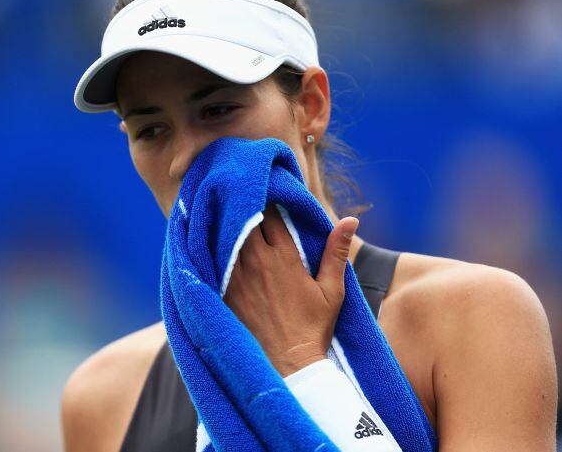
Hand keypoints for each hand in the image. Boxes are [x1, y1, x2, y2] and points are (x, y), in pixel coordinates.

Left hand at [222, 204, 358, 376]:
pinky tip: (210, 243)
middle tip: (242, 199)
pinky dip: (213, 249)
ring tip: (223, 215)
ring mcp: (237, 276)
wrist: (287, 364)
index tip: (267, 196)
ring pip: (225, 236)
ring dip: (227, 225)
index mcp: (284, 257)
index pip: (272, 216)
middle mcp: (258, 261)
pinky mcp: (223, 291)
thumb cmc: (312, 328)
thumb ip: (336, 252)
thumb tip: (351, 219)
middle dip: (245, 208)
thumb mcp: (332, 290)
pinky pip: (213, 260)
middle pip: (246, 220)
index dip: (269, 204)